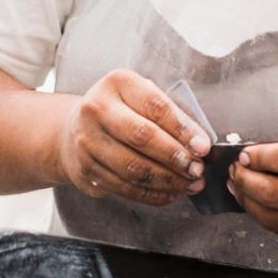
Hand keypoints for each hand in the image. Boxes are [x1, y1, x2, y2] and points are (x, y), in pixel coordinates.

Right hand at [58, 70, 211, 207]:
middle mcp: (97, 110)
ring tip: (190, 183)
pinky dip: (153, 194)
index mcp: (117, 83)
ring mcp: (88, 141)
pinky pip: (125, 188)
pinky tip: (171, 193)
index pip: (156, 106)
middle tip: (197, 169)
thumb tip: (200, 144)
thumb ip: (169, 114)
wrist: (73, 129)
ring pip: (134, 168)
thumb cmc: (120, 110)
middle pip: (143, 137)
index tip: (203, 147)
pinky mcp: (86, 170)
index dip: (183, 129)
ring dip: (168, 180)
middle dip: (176, 157)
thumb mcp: (141, 97)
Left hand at [228, 123, 277, 252]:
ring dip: (250, 203)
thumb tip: (257, 156)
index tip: (244, 155)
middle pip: (274, 194)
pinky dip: (269, 218)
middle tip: (237, 171)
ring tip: (242, 188)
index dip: (256, 158)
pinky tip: (264, 203)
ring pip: (274, 220)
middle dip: (246, 182)